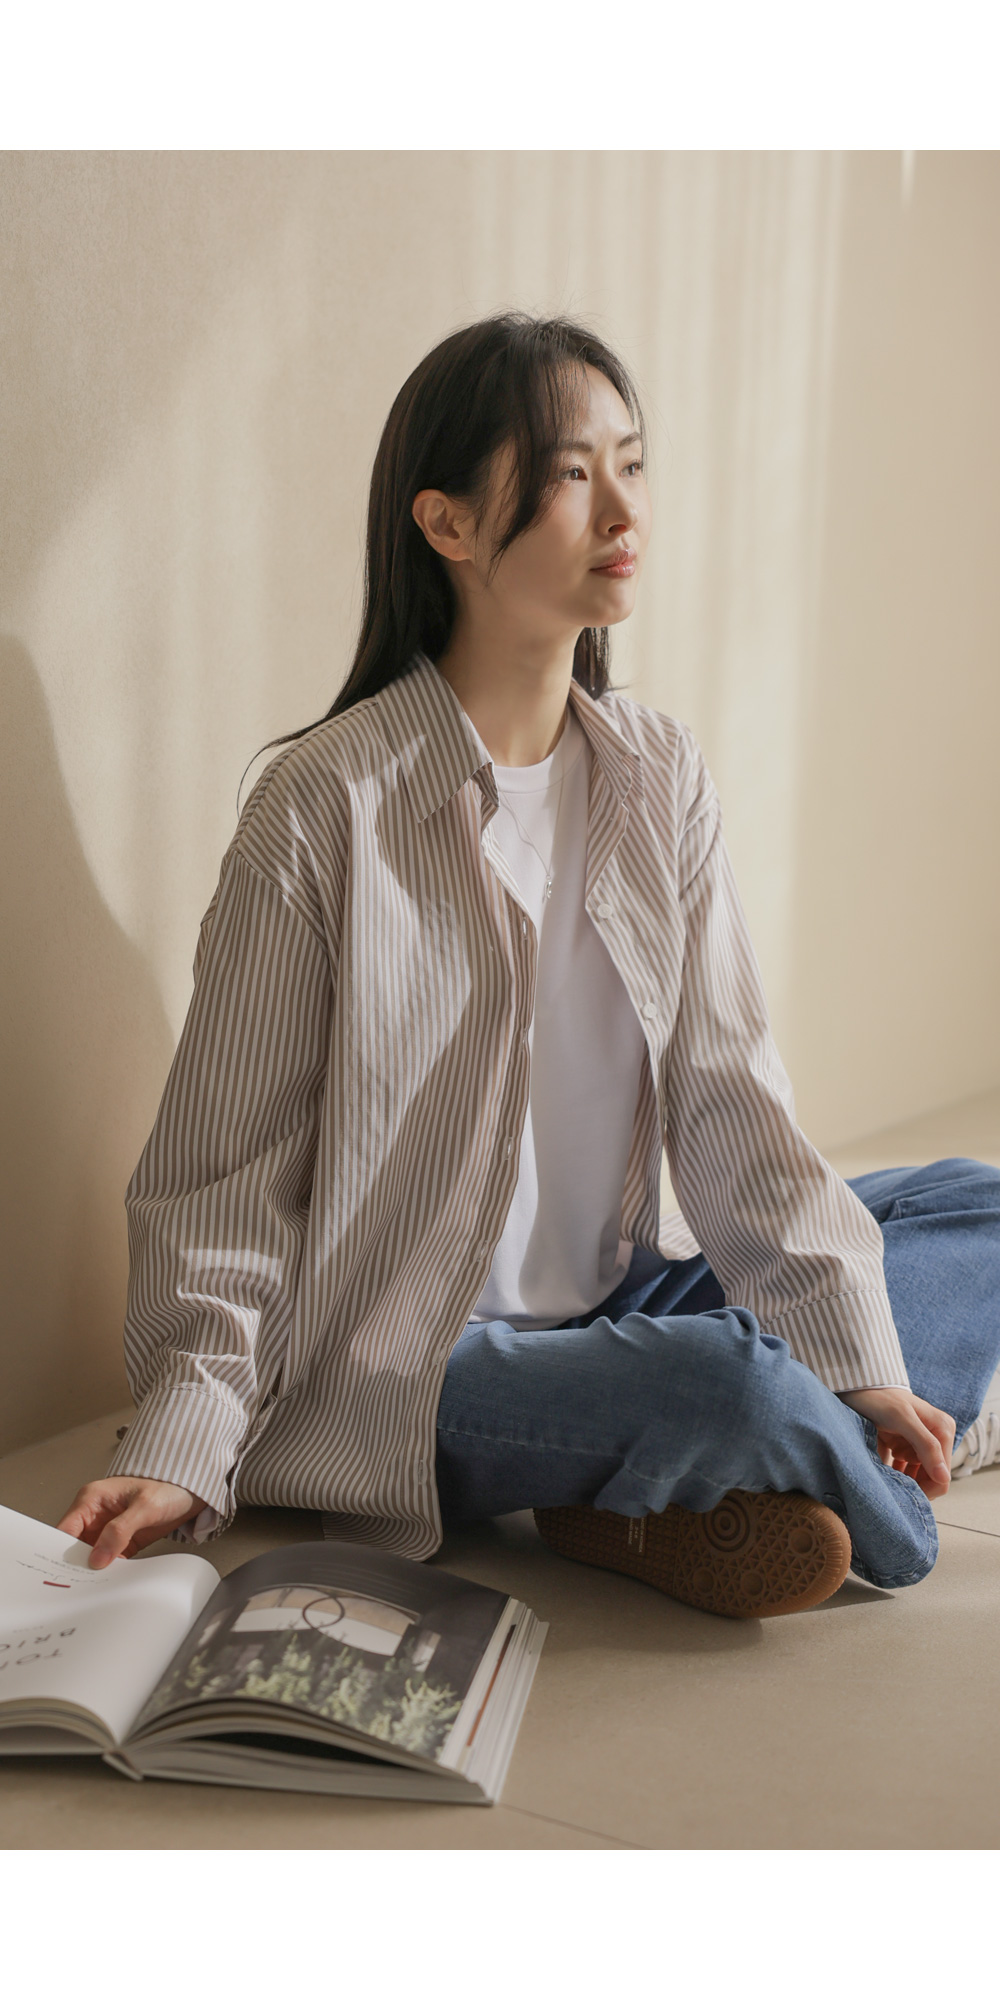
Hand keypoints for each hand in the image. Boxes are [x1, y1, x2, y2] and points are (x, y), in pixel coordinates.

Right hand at [56, 1477, 205, 1569]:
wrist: (191, 1494)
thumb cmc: (168, 1487)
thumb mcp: (144, 1506)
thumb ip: (120, 1530)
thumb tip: (98, 1556)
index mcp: (92, 1499)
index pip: (66, 1528)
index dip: (62, 1550)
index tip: (66, 1570)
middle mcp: (96, 1515)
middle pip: (75, 1546)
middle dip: (78, 1564)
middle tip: (83, 1582)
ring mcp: (107, 1530)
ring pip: (91, 1556)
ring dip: (94, 1569)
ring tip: (98, 1584)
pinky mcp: (120, 1543)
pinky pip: (108, 1561)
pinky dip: (110, 1571)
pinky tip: (114, 1579)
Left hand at [837, 1387, 955, 1499]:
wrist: (856, 1388)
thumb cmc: (879, 1398)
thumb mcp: (903, 1419)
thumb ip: (926, 1445)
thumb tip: (944, 1477)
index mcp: (943, 1429)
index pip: (943, 1475)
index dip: (925, 1489)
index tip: (903, 1494)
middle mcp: (936, 1436)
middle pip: (932, 1478)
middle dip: (914, 1485)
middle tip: (891, 1486)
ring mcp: (921, 1442)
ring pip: (920, 1476)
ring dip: (905, 1481)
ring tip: (885, 1477)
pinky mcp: (907, 1446)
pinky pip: (907, 1470)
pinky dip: (897, 1474)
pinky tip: (885, 1472)